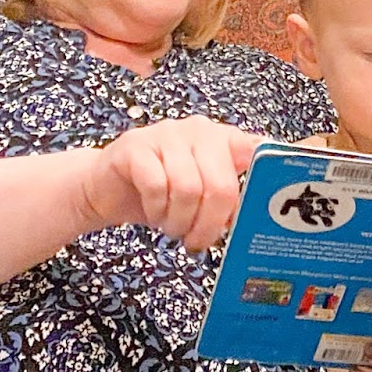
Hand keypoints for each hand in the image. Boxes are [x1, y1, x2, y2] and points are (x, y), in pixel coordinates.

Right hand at [78, 116, 260, 249]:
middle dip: (209, 224)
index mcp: (222, 139)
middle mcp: (198, 129)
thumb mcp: (200, 198)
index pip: (254, 152)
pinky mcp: (136, 145)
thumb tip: (254, 221)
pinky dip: (157, 210)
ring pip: (188, 188)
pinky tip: (153, 212)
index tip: (265, 210)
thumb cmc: (161, 194)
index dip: (262, 182)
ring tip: (171, 226)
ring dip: (178, 221)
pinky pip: (156, 185)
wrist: (106, 187)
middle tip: (195, 242)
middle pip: (220, 183)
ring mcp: (166, 133)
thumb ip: (228, 199)